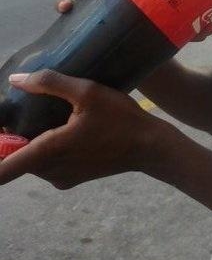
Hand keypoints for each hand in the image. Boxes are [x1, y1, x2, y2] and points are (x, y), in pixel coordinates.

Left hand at [0, 70, 168, 188]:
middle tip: (22, 111)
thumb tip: (16, 80)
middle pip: (16, 158)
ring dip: (30, 144)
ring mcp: (62, 178)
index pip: (4, 169)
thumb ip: (50, 82)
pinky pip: (47, 166)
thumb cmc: (120, 118)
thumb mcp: (88, 91)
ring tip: (44, 116)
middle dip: (13, 138)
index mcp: (49, 151)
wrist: (150, 147)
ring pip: (31, 162)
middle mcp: (51, 171)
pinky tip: (62, 129)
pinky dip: (45, 151)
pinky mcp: (73, 179)